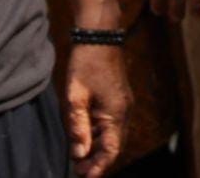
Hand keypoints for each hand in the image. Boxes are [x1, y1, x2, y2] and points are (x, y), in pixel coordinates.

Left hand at [63, 43, 131, 177]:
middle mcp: (124, 111)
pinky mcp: (118, 99)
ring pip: (113, 136)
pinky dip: (98, 135)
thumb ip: (77, 127)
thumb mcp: (75, 97)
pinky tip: (82, 135)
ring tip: (76, 156)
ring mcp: (122, 104)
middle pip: (114, 147)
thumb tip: (79, 155)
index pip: (111, 151)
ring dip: (97, 148)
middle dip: (97, 161)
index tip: (82, 177)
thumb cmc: (85, 65)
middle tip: (76, 170)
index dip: (97, 168)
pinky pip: (111, 124)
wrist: (99, 36)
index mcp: (116, 113)